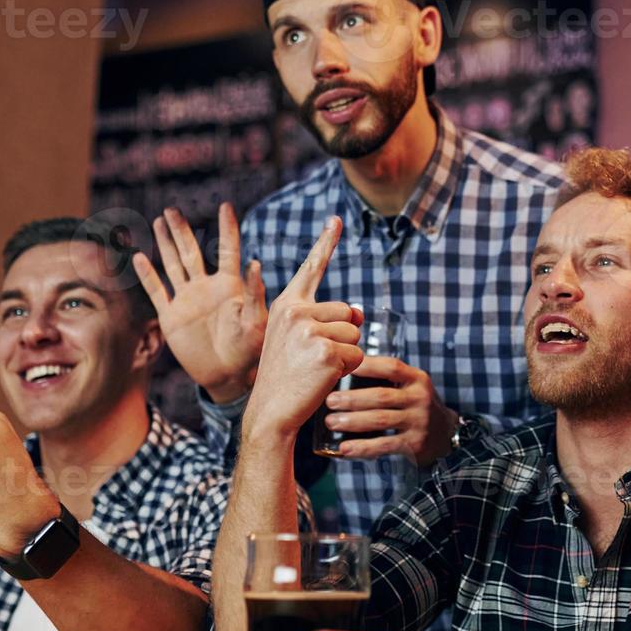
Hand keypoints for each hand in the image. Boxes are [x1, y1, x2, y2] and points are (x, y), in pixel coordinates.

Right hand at [133, 203, 265, 404]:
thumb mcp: (257, 321)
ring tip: (160, 221)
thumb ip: (254, 294)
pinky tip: (139, 257)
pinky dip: (147, 275)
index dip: (227, 228)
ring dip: (166, 244)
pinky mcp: (172, 317)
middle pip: (192, 251)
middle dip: (182, 230)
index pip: (227, 250)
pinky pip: (157, 291)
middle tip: (172, 210)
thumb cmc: (251, 349)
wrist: (229, 375)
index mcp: (230, 286)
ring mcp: (187, 300)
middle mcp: (206, 288)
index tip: (225, 206)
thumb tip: (255, 263)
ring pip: (173, 265)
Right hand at [242, 218, 363, 442]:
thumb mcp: (299, 340)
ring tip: (315, 368)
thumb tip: (359, 311)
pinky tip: (321, 378)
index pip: (312, 268)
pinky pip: (357, 354)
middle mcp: (296, 311)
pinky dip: (347, 369)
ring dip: (345, 354)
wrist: (270, 411)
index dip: (325, 242)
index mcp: (287, 305)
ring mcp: (309, 330)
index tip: (336, 219)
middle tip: (314, 358)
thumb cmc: (287, 376)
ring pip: (355, 333)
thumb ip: (325, 319)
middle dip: (343, 335)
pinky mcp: (326, 351)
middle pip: (349, 311)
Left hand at [325, 356, 458, 468]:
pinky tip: (345, 449)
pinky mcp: (414, 443)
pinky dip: (363, 447)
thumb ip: (387, 377)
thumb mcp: (411, 385)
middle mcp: (419, 398)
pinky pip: (384, 445)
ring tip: (331, 422)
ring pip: (381, 420)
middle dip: (352, 398)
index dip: (367, 366)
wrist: (446, 434)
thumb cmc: (416, 405)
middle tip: (329, 401)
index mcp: (417, 378)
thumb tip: (345, 365)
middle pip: (382, 396)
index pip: (391, 367)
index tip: (342, 367)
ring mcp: (418, 421)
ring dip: (353, 421)